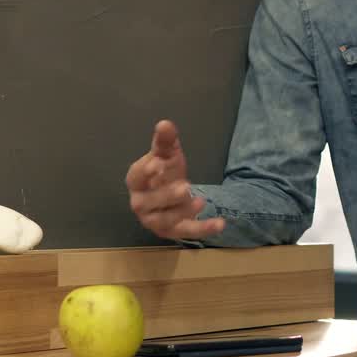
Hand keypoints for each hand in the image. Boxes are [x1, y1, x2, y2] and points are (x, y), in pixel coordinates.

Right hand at [125, 120, 224, 239]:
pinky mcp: (172, 232)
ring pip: (165, 221)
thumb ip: (165, 141)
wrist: (173, 195)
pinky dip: (203, 229)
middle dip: (166, 195)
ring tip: (200, 201)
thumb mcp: (167, 154)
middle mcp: (141, 202)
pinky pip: (186, 232)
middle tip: (185, 186)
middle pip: (149, 202)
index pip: (137, 176)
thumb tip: (165, 124)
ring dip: (182, 212)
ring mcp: (155, 219)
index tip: (158, 165)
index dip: (146, 172)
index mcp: (136, 180)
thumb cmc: (164, 172)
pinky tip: (220, 224)